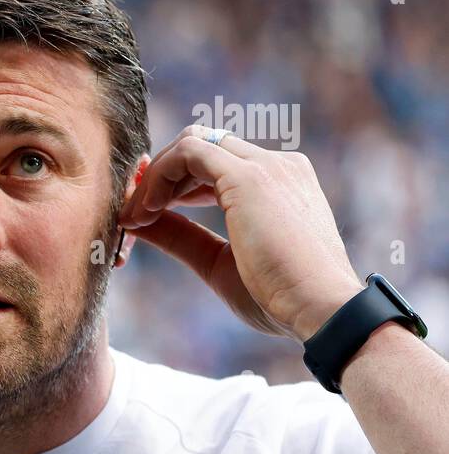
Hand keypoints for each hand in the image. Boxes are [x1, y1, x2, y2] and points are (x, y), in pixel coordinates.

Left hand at [120, 124, 364, 341]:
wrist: (320, 309)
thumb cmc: (279, 297)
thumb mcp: (217, 262)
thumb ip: (180, 237)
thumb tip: (138, 222)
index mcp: (280, 184)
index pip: (217, 162)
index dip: (175, 182)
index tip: (148, 211)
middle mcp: (276, 166)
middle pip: (202, 146)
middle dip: (160, 174)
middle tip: (133, 211)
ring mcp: (266, 166)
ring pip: (192, 143)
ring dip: (154, 177)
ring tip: (135, 216)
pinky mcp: (248, 177)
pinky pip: (188, 153)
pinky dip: (157, 176)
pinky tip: (146, 211)